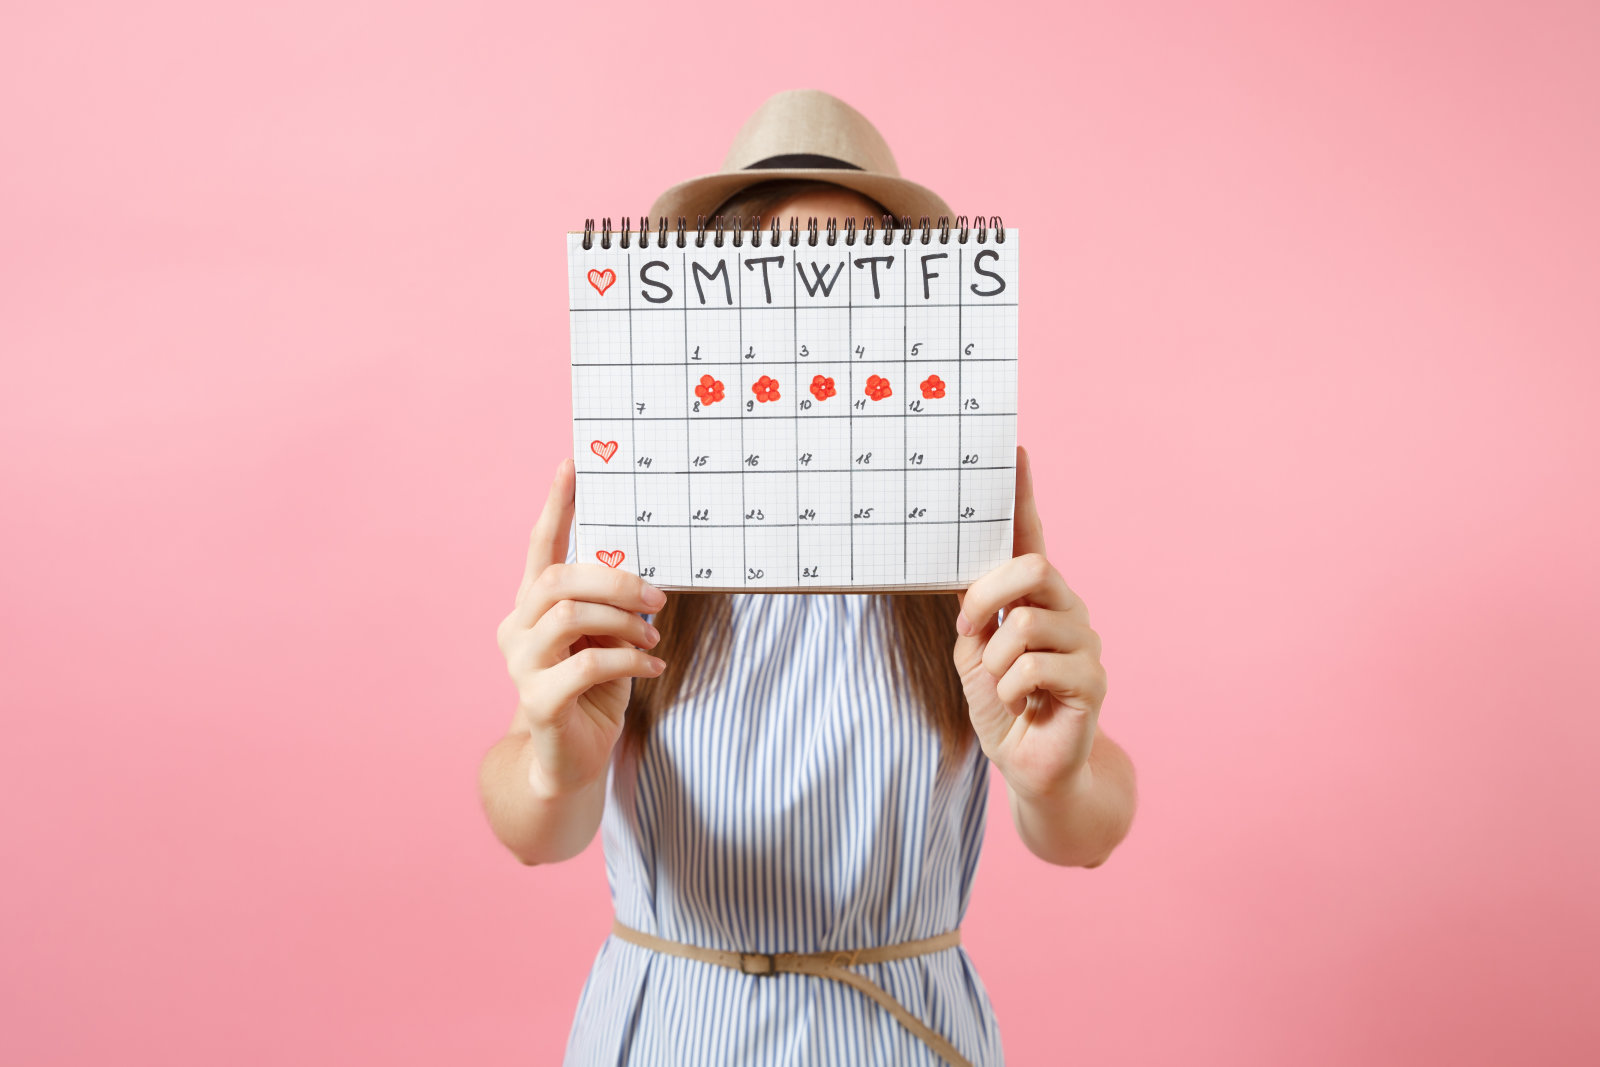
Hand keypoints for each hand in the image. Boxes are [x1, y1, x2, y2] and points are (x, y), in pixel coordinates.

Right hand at [495, 459, 666, 797]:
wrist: (569, 761)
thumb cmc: (593, 692)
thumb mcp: (606, 639)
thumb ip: (610, 607)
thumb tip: (645, 577)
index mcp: (532, 606)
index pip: (539, 546)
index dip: (557, 505)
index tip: (572, 464)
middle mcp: (516, 628)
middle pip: (559, 578)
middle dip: (615, 581)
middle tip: (657, 598)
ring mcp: (521, 665)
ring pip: (570, 616)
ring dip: (623, 622)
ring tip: (653, 639)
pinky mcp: (537, 701)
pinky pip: (585, 665)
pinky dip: (627, 660)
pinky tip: (651, 668)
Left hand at [954, 447, 1107, 799]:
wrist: (1030, 766)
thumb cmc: (1002, 706)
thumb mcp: (973, 652)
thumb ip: (972, 611)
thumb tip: (962, 572)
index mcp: (1035, 598)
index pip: (1031, 537)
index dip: (1024, 495)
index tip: (1016, 452)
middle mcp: (1066, 610)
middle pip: (1033, 568)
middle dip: (988, 596)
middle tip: (968, 631)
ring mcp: (1084, 643)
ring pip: (1028, 624)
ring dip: (995, 661)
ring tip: (1001, 687)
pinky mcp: (1093, 681)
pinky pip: (1036, 668)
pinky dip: (1011, 690)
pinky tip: (1023, 706)